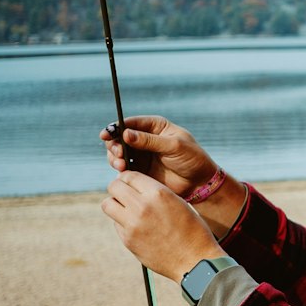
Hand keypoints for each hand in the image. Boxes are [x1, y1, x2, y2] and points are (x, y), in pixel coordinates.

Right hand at [99, 115, 215, 195]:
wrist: (199, 183)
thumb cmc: (192, 159)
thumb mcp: (173, 146)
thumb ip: (149, 141)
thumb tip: (126, 134)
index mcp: (155, 126)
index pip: (131, 123)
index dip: (116, 127)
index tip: (107, 134)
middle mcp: (145, 138)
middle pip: (120, 137)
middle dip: (114, 144)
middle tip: (117, 153)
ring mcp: (141, 155)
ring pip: (119, 152)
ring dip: (114, 157)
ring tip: (121, 164)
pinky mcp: (140, 170)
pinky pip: (124, 167)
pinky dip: (120, 168)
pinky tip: (123, 172)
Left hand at [101, 171, 220, 281]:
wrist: (195, 260)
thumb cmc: (191, 230)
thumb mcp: (177, 202)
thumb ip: (155, 192)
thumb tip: (133, 188)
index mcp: (158, 193)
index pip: (129, 175)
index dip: (128, 178)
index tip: (130, 183)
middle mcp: (142, 206)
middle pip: (114, 186)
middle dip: (118, 188)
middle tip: (124, 194)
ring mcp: (133, 224)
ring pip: (107, 204)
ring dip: (114, 204)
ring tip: (125, 209)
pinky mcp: (128, 240)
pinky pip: (116, 224)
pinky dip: (122, 223)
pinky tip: (136, 227)